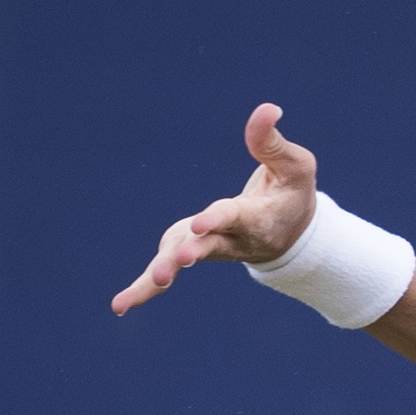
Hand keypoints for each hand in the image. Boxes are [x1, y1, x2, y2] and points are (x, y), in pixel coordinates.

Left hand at [114, 104, 321, 314]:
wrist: (290, 235)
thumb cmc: (293, 194)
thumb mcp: (296, 167)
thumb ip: (273, 142)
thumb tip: (267, 108)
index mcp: (256, 219)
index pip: (234, 218)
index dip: (216, 221)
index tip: (200, 226)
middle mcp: (230, 239)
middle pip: (206, 248)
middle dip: (189, 254)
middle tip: (174, 264)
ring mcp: (207, 248)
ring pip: (179, 262)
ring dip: (156, 278)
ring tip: (126, 301)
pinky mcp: (189, 250)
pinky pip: (165, 272)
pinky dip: (144, 290)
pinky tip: (120, 306)